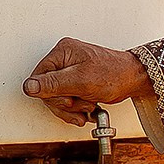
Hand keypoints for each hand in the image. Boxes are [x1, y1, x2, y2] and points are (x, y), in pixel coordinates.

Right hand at [23, 39, 150, 127]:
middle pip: (47, 90)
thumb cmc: (114, 75)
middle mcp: (64, 60)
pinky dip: (76, 110)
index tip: (66, 100)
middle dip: (64, 103)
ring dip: (72, 108)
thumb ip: (53, 84)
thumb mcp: (81, 80)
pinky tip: (86, 111)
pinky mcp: (77, 82)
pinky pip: (67, 100)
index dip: (50, 94)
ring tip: (87, 106)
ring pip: (57, 98)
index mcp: (63, 52)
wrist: (133, 80)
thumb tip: (29, 86)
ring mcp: (70, 71)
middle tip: (79, 103)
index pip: (39, 77)